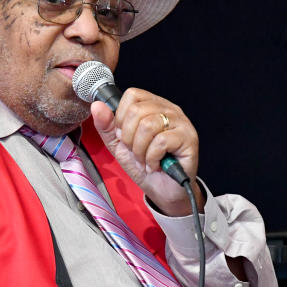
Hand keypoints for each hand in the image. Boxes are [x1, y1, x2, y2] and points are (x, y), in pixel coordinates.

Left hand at [90, 88, 203, 215]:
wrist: (163, 191)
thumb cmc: (145, 166)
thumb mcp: (119, 145)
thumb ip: (107, 126)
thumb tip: (97, 106)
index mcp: (153, 106)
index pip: (132, 95)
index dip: (121, 118)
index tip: (124, 137)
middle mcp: (169, 110)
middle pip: (137, 110)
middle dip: (128, 138)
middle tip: (135, 152)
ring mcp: (181, 123)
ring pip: (148, 126)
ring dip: (140, 150)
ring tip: (145, 160)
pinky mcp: (189, 138)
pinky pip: (161, 141)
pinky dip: (152, 158)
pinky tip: (155, 165)